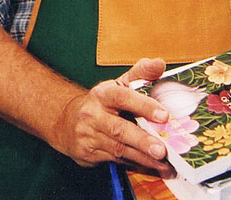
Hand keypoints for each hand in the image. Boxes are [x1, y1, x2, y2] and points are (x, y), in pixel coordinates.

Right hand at [53, 57, 175, 176]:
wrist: (66, 121)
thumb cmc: (101, 103)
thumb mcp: (117, 84)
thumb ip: (140, 74)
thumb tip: (160, 64)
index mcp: (103, 94)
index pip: (123, 97)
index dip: (144, 105)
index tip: (164, 115)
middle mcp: (93, 114)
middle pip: (120, 129)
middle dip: (142, 141)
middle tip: (162, 149)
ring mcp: (89, 136)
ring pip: (119, 149)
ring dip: (143, 158)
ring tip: (164, 164)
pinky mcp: (88, 153)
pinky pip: (116, 161)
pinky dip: (136, 165)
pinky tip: (152, 167)